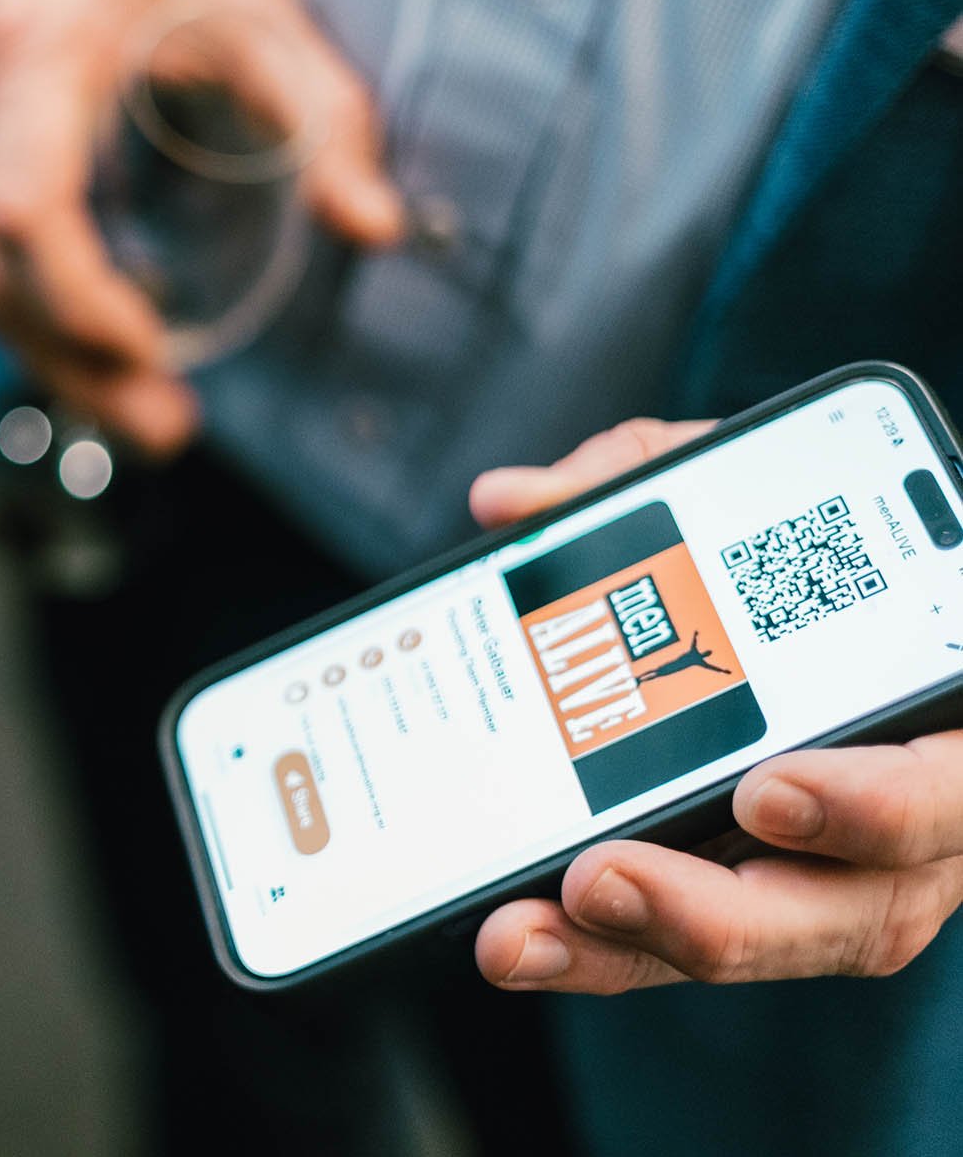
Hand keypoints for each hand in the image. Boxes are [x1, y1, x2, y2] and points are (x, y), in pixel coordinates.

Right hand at [0, 0, 404, 454]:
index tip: (149, 346)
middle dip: (74, 361)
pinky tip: (107, 344)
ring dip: (55, 355)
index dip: (78, 297)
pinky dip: (38, 310)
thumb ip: (320, 117)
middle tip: (165, 424)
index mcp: (39, 41)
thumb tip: (374, 223)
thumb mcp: (259, 4)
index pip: (22, 205)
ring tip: (145, 410)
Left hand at [471, 418, 962, 990]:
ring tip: (519, 935)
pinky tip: (520, 934)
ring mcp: (843, 878)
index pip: (950, 789)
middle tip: (596, 878)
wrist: (857, 606)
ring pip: (761, 946)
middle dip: (713, 910)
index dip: (872, 805)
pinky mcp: (762, 902)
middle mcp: (920, 827)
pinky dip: (605, 949)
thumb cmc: (818, 548)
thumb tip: (510, 502)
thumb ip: (649, 479)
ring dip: (630, 951)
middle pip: (851, 912)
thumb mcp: (755, 485)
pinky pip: (692, 944)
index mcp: (949, 719)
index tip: (766, 790)